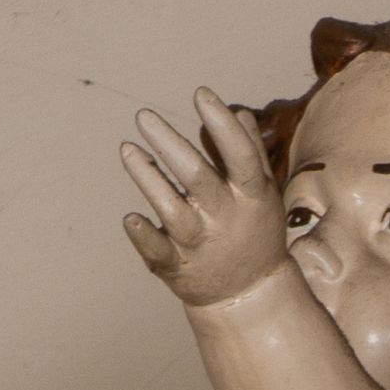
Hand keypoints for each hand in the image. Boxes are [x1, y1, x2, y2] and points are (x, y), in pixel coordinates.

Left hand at [120, 91, 291, 308]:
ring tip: (127, 148)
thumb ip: (247, 152)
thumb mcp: (262, 193)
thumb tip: (235, 110)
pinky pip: (157, 251)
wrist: (250, 295)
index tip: (200, 94)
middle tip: (143, 115)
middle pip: (196, 176)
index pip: (239, 155)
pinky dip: (143, 236)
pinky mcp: (177, 266)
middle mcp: (225, 218)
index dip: (222, 123)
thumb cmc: (255, 231)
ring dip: (147, 178)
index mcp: (251, 196)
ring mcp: (199, 244)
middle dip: (169, 143)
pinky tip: (130, 218)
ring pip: (170, 209)